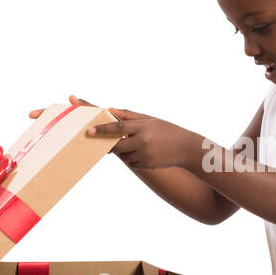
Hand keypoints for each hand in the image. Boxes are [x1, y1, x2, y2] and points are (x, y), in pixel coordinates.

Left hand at [33, 95, 197, 170]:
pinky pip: (131, 162)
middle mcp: (142, 141)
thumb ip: (129, 116)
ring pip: (122, 154)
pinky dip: (133, 158)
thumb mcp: (150, 120)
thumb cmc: (167, 131)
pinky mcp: (146, 165)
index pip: (117, 127)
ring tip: (138, 144)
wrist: (188, 149)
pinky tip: (147, 153)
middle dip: (105, 142)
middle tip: (91, 137)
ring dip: (123, 150)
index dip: (101, 129)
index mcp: (142, 126)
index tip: (87, 130)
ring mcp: (144, 154)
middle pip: (115, 144)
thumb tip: (109, 109)